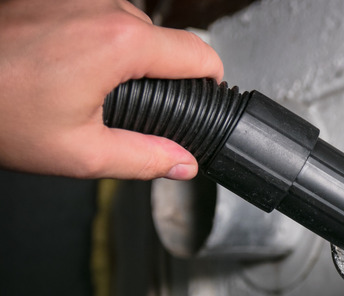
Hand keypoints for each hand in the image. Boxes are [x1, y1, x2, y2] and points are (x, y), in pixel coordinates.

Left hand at [0, 0, 222, 179]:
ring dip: (122, 52)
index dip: (211, 78)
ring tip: (81, 84)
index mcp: (121, 44)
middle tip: (120, 106)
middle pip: (162, 39)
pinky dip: (92, 35)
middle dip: (156, 72)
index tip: (206, 93)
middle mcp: (103, 6)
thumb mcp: (80, 152)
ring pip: (128, 22)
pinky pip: (95, 11)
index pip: (199, 52)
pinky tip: (62, 62)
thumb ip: (145, 158)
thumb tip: (183, 162)